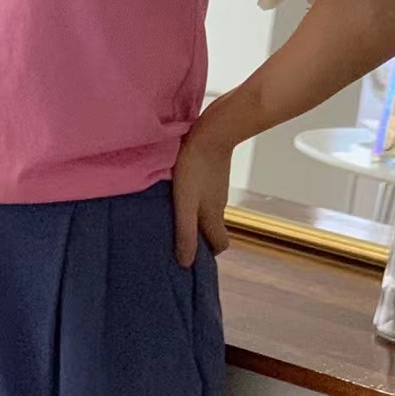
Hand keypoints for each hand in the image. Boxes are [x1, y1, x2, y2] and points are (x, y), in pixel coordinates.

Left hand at [172, 121, 232, 266]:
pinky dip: (195, 199)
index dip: (208, 252)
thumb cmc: (195, 168)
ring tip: (173, 213)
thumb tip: (186, 263)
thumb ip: (186, 234)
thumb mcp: (185, 205)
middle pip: (213, 228)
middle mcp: (220, 204)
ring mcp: (218, 188)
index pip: (221, 244)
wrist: (212, 131)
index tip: (191, 253)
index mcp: (214, 216)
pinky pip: (205, 193)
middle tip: (178, 236)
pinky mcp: (213, 173)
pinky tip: (179, 190)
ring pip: (209, 210)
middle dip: (199, 236)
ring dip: (195, 216)